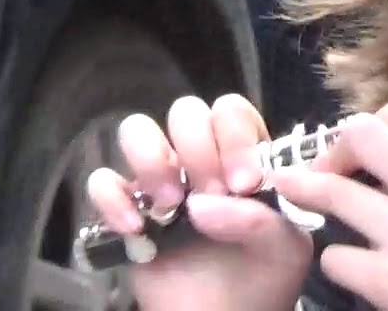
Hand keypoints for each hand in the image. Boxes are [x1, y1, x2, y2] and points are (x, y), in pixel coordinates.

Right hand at [86, 94, 312, 310]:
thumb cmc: (263, 277)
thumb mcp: (287, 247)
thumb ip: (264, 218)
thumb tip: (204, 204)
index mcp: (243, 155)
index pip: (231, 111)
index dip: (235, 138)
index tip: (244, 184)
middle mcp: (199, 158)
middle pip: (185, 111)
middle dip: (200, 148)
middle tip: (213, 193)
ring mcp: (160, 181)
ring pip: (136, 129)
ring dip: (153, 159)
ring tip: (171, 202)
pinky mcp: (125, 210)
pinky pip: (100, 181)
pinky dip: (113, 200)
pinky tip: (137, 228)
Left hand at [272, 96, 387, 310]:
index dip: (375, 123)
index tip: (367, 145)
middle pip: (360, 135)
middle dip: (335, 148)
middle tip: (327, 167)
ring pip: (332, 190)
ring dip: (307, 189)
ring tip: (291, 187)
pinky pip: (336, 257)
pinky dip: (336, 261)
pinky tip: (348, 264)